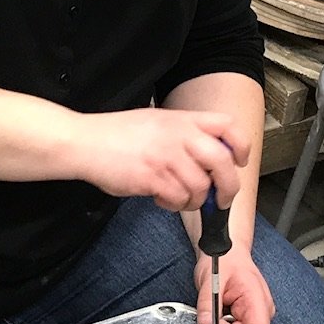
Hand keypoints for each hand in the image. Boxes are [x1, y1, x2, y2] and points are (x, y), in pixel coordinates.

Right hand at [70, 109, 247, 211]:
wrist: (83, 142)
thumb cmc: (115, 134)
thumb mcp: (156, 122)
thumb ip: (183, 134)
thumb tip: (210, 158)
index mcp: (181, 119)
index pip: (227, 126)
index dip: (240, 146)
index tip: (239, 162)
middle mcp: (178, 136)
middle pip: (222, 162)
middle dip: (228, 187)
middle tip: (221, 199)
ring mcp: (165, 157)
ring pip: (200, 187)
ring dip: (194, 200)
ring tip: (178, 197)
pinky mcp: (152, 178)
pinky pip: (177, 199)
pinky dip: (173, 204)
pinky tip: (160, 197)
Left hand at [196, 241, 273, 323]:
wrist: (226, 251)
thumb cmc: (223, 259)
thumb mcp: (210, 279)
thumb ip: (207, 303)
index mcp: (258, 300)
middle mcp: (261, 310)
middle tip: (211, 319)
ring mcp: (255, 314)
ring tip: (215, 311)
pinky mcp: (247, 317)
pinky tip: (218, 312)